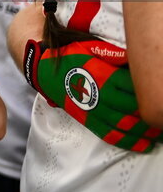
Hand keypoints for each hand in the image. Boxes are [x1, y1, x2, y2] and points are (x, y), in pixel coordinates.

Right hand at [24, 39, 160, 151]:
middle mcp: (100, 96)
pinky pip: (110, 134)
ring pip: (125, 125)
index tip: (159, 92)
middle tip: (162, 115)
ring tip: (159, 132)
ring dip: (145, 130)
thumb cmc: (67, 56)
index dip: (150, 91)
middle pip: (134, 108)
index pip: (135, 86)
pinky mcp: (88, 120)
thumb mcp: (88, 47)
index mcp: (103, 76)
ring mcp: (94, 110)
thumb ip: (111, 53)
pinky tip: (143, 144)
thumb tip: (132, 57)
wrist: (42, 70)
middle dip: (152, 114)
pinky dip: (128, 141)